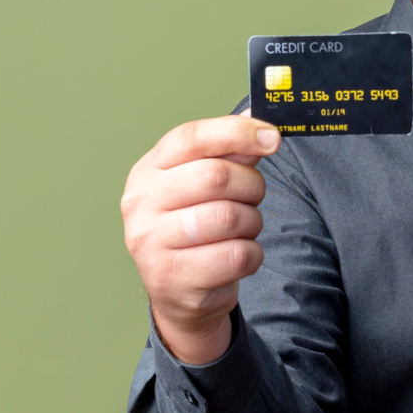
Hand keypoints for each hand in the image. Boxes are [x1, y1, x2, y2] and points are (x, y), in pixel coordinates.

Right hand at [120, 113, 280, 363]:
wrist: (178, 290)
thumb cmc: (196, 227)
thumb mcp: (204, 185)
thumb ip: (230, 152)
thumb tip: (261, 122)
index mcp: (148, 171)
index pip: (192, 138)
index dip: (237, 133)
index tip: (272, 138)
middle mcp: (141, 204)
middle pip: (216, 176)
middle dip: (251, 185)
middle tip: (253, 197)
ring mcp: (152, 244)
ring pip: (229, 217)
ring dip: (252, 222)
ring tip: (243, 229)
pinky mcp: (173, 279)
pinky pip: (237, 256)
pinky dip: (251, 255)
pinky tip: (237, 256)